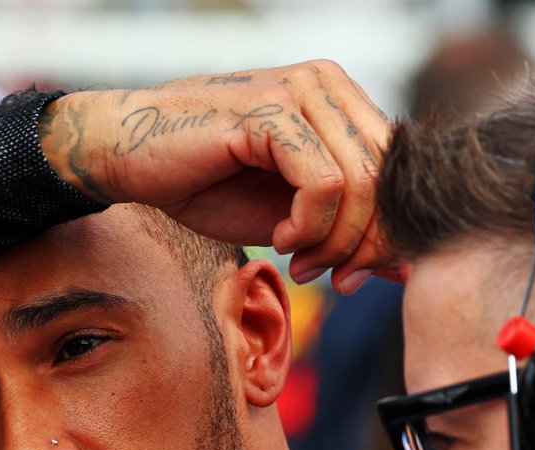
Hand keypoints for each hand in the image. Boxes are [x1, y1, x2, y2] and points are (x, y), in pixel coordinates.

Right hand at [39, 61, 392, 292]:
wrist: (128, 157)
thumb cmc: (204, 182)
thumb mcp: (290, 218)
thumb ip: (347, 232)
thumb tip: (406, 268)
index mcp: (340, 101)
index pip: (399, 172)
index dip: (387, 234)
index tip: (355, 277)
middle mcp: (328, 85)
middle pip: (388, 178)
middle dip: (369, 244)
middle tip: (338, 280)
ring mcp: (301, 91)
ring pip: (360, 183)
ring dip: (335, 241)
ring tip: (301, 263)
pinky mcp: (272, 110)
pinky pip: (324, 182)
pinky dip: (309, 224)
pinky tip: (280, 238)